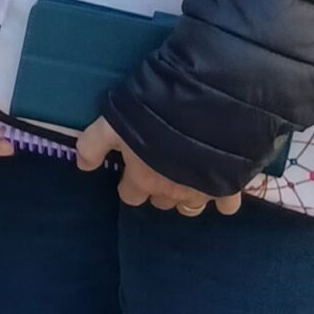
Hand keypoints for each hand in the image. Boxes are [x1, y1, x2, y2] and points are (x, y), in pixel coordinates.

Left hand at [75, 118, 242, 215]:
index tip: (134, 169)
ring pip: (191, 207)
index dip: (130, 184)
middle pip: (161, 201)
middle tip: (161, 166)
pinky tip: (222, 187)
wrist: (207, 107)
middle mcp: (172, 191)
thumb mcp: (113, 122)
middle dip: (159, 188)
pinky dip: (224, 201)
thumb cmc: (154, 113)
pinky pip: (228, 205)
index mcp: (143, 179)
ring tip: (188, 178)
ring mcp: (203, 191)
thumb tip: (82, 166)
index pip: (130, 196)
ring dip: (186, 196)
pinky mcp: (231, 186)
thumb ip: (93, 144)